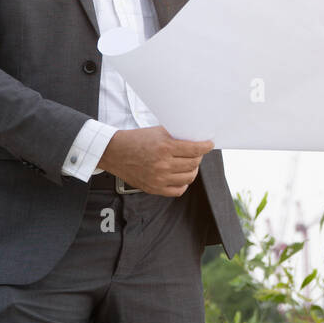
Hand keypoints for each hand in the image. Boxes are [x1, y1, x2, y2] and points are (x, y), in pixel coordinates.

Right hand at [97, 126, 212, 196]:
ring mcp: (158, 179)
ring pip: (188, 177)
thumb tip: (194, 138)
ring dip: (193, 170)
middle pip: (193, 164)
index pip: (194, 149)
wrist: (114, 152)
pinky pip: (178, 190)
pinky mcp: (154, 188)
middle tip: (197, 152)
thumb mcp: (157, 132)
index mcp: (164, 148)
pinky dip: (183, 183)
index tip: (209, 144)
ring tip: (190, 164)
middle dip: (199, 157)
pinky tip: (182, 176)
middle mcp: (163, 165)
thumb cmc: (135, 140)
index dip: (206, 146)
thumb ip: (175, 136)